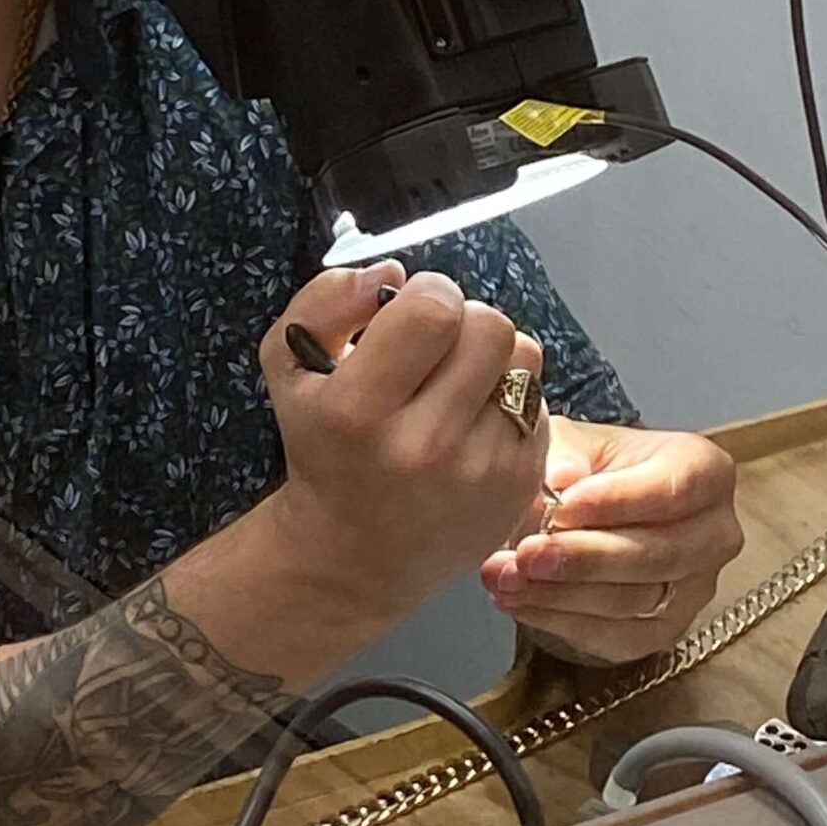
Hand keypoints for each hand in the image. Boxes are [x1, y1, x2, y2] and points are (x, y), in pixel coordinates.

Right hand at [261, 264, 548, 610]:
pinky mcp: (517, 487)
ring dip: (493, 359)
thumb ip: (325, 300)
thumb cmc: (322, 446)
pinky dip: (509, 401)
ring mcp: (478, 471)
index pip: (434, 310)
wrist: (353, 553)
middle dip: (464, 322)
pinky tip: (473, 424)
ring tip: (457, 384)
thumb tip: (390, 272)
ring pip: (524, 359)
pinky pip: (538, 404)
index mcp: (358, 410)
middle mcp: (423, 444)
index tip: (410, 315)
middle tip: (436, 349)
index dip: (428, 295)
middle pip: (490, 326)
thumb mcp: (288, 366)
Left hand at [479, 418, 742, 661]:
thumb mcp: (574, 443)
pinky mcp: (664, 630)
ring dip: (562, 594)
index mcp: (705, 472)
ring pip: (634, 602)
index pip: (674, 488)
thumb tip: (558, 477)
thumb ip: (564, 454)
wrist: (590, 509)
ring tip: (506, 576)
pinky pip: (617, 637)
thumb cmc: (590, 469)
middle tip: (526, 552)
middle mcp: (713, 534)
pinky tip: (518, 600)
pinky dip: (560, 621)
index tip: (563, 506)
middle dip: (584, 557)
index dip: (619, 501)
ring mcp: (694, 589)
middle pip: (658, 554)